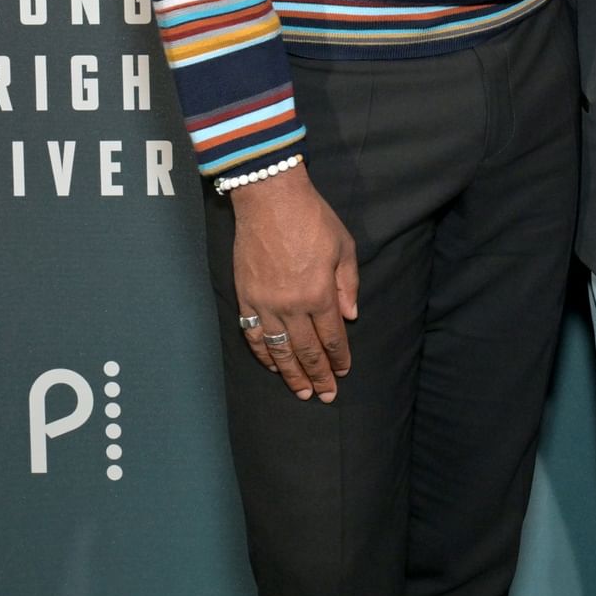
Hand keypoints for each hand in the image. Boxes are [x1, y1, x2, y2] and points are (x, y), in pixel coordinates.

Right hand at [230, 169, 357, 401]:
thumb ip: (348, 284)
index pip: (332, 337)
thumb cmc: (313, 219)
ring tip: (301, 392)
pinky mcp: (245, 297)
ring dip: (290, 374)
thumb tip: (350, 316)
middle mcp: (291, 306)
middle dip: (318, 376)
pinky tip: (271, 366)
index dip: (338, 358)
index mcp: (319, 294)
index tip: (344, 373)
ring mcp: (265, 304)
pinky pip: (252, 335)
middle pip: (307, 351)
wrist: (270, 199)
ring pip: (278, 350)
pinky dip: (262, 354)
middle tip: (325, 396)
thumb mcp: (344, 247)